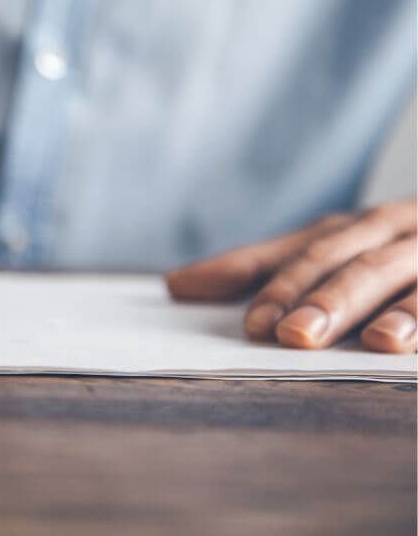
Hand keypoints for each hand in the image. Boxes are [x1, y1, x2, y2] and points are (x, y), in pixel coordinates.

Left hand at [166, 199, 416, 352]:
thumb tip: (174, 285)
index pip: (298, 253)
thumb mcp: (333, 251)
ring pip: (396, 272)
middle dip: (315, 296)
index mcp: (348, 227)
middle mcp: (388, 229)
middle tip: (287, 334)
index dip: (271, 284)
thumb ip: (260, 269)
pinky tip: (405, 342)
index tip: (251, 326)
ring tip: (359, 339)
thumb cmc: (393, 247)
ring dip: (378, 306)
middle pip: (345, 260)